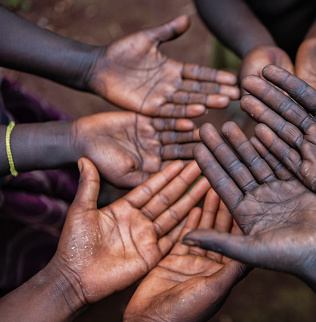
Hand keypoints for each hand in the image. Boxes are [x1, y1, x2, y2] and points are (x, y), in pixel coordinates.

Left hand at [51, 159, 209, 304]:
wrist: (74, 278)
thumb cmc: (73, 245)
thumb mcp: (81, 210)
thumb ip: (89, 185)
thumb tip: (84, 158)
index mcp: (124, 209)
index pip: (150, 188)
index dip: (165, 176)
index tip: (180, 162)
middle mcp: (139, 221)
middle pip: (167, 199)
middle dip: (184, 183)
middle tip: (201, 167)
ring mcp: (147, 238)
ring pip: (174, 215)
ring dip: (191, 200)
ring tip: (208, 186)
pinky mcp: (152, 256)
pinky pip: (173, 239)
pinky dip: (187, 227)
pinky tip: (201, 213)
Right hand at [73, 111, 199, 187]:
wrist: (79, 140)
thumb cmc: (98, 163)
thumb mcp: (121, 176)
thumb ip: (144, 180)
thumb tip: (166, 187)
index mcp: (152, 172)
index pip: (174, 176)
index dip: (189, 174)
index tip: (206, 172)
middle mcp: (156, 155)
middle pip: (180, 153)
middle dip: (196, 152)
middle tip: (215, 151)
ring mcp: (153, 137)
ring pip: (176, 135)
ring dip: (191, 134)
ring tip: (207, 132)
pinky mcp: (148, 120)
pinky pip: (165, 119)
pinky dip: (177, 118)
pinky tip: (191, 117)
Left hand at [87, 15, 239, 116]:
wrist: (99, 66)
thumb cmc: (121, 51)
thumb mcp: (148, 39)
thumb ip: (168, 32)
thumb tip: (188, 19)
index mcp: (173, 70)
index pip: (200, 74)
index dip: (216, 77)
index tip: (234, 79)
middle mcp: (171, 86)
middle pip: (199, 89)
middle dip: (218, 91)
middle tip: (238, 95)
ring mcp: (161, 98)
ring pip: (188, 101)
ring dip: (206, 102)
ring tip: (223, 102)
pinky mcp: (149, 108)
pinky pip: (169, 112)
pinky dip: (183, 114)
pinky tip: (198, 114)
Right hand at [117, 190, 247, 321]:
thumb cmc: (187, 312)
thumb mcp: (215, 289)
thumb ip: (233, 271)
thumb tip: (256, 254)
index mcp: (225, 273)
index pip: (237, 242)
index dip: (241, 220)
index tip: (246, 199)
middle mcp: (211, 265)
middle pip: (220, 231)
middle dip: (223, 209)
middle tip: (226, 188)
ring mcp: (193, 261)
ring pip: (203, 230)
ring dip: (207, 210)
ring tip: (210, 189)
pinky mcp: (174, 259)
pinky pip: (184, 235)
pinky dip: (190, 220)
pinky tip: (194, 205)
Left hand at [182, 122, 315, 275]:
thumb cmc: (288, 257)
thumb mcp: (249, 249)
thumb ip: (218, 241)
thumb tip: (184, 239)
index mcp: (245, 214)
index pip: (222, 185)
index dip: (208, 166)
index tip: (195, 147)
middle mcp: (259, 201)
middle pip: (236, 169)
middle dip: (221, 148)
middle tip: (205, 128)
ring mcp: (278, 192)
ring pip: (257, 161)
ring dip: (243, 143)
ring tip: (228, 123)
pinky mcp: (297, 185)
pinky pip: (281, 161)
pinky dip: (271, 146)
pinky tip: (259, 128)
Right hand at [240, 53, 315, 216]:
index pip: (304, 95)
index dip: (286, 82)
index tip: (268, 69)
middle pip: (287, 111)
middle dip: (267, 97)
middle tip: (246, 82)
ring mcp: (311, 152)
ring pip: (282, 130)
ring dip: (263, 116)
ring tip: (245, 101)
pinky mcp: (307, 173)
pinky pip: (285, 156)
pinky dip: (272, 145)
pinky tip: (257, 131)